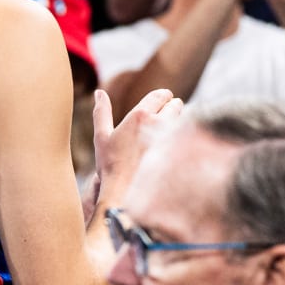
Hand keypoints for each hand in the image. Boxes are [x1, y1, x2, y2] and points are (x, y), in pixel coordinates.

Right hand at [91, 86, 185, 203]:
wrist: (124, 192)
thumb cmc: (110, 165)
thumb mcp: (101, 136)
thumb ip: (101, 112)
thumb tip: (99, 92)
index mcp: (140, 114)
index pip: (161, 95)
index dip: (163, 96)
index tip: (164, 99)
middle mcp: (158, 122)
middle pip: (176, 105)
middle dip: (172, 107)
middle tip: (166, 115)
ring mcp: (171, 138)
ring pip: (183, 121)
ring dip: (178, 123)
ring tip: (168, 132)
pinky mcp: (179, 153)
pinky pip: (185, 139)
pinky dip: (182, 139)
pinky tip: (173, 147)